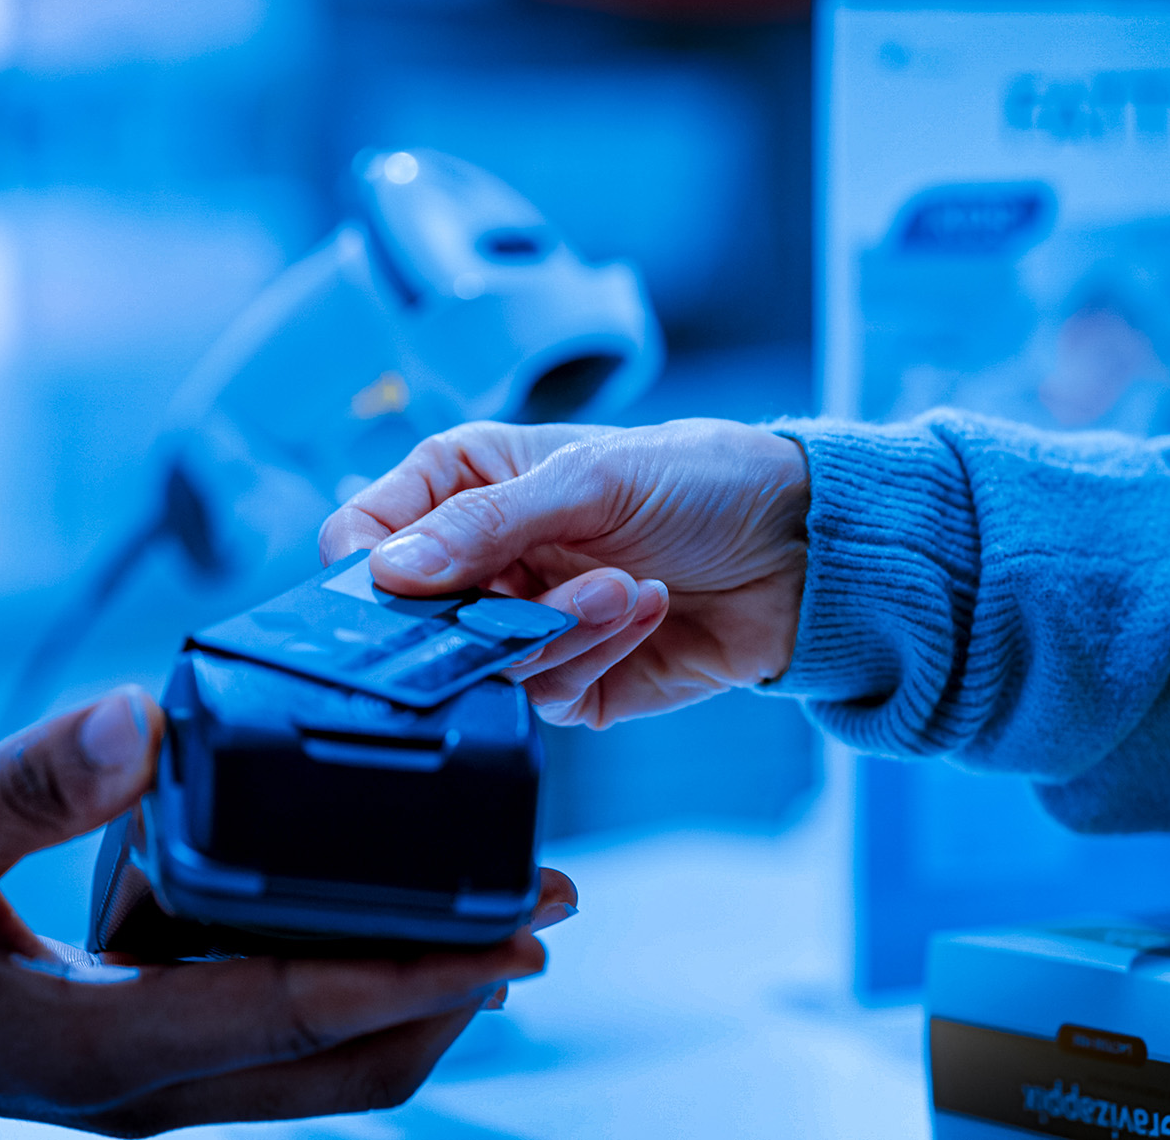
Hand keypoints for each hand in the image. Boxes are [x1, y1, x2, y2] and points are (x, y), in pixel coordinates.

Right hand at [0, 688, 564, 1134]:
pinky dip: (336, 998)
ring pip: (311, 1075)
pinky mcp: (114, 1062)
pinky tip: (358, 920)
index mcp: (84, 1049)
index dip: (419, 972)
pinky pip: (263, 1048)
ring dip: (405, 1003)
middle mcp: (124, 1092)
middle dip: (452, 997)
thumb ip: (26, 779)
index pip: (291, 1016)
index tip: (521, 934)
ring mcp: (123, 1090)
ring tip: (484, 917)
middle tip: (542, 914)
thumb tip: (146, 712)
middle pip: (337, 1072)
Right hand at [319, 419, 808, 727]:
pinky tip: (644, 608)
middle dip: (478, 610)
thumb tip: (389, 571)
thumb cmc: (701, 479)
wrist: (803, 547)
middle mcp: (484, 555)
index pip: (366, 532)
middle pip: (414, 616)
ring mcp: (523, 621)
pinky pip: (544, 690)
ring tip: (624, 586)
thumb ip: (484, 525)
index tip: (398, 587)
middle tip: (531, 594)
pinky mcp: (570, 678)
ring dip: (556, 628)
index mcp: (465, 482)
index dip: (369, 566)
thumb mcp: (588, 479)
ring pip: (481, 661)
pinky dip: (593, 650)